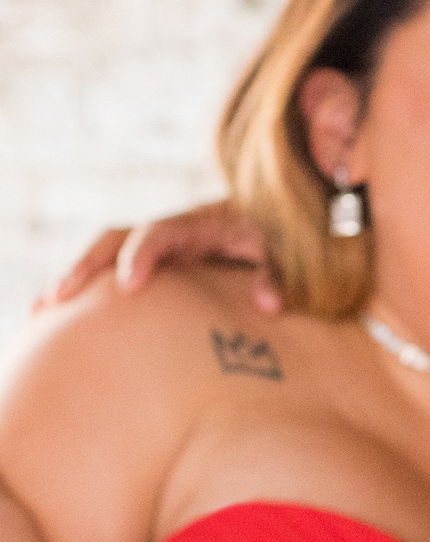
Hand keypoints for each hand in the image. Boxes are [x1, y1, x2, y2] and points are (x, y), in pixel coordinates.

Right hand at [43, 202, 279, 312]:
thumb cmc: (271, 240)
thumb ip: (273, 274)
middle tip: (60, 298)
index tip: (126, 286)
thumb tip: (270, 305)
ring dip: (71, 280)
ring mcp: (150, 246)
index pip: (157, 233)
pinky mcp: (144, 263)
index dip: (139, 257)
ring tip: (39, 311)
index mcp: (194, 225)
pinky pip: (105, 272)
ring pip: (100, 256)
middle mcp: (164, 231)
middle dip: (85, 267)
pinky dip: (81, 292)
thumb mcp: (279, 252)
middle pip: (113, 240)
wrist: (264, 223)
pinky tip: (53, 318)